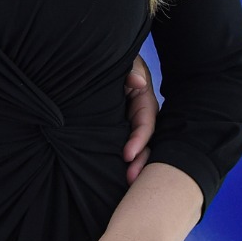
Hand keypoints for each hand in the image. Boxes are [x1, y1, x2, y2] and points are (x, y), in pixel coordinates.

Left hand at [123, 55, 158, 183]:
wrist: (95, 57)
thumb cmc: (113, 58)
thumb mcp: (126, 60)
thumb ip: (131, 69)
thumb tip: (138, 83)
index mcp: (143, 99)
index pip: (146, 123)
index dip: (139, 140)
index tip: (127, 155)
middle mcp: (139, 115)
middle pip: (145, 142)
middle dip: (140, 162)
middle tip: (129, 179)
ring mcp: (128, 123)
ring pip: (136, 147)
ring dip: (133, 165)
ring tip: (126, 183)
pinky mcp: (116, 128)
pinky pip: (120, 144)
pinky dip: (121, 159)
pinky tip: (115, 175)